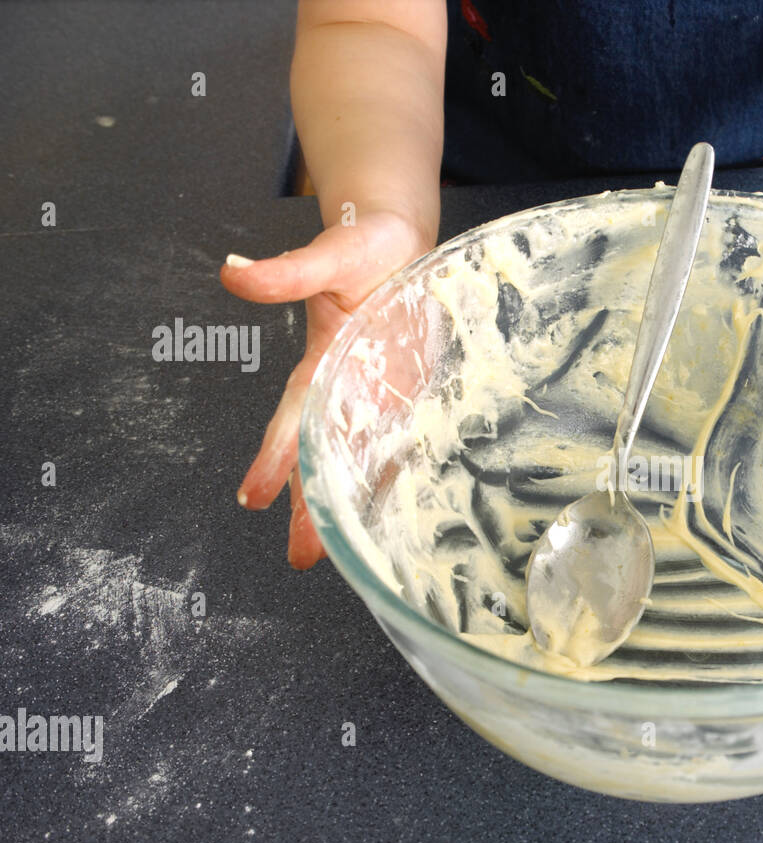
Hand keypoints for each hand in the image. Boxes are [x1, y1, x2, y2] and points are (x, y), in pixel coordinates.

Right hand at [221, 210, 433, 567]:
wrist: (402, 244)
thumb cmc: (364, 247)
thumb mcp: (330, 255)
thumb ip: (288, 272)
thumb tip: (232, 272)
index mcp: (323, 361)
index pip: (294, 416)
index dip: (275, 456)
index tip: (253, 497)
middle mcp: (346, 388)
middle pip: (321, 454)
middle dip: (308, 505)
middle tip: (298, 557)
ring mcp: (379, 396)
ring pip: (357, 460)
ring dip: (346, 504)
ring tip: (334, 554)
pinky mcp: (409, 397)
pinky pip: (400, 446)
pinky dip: (394, 479)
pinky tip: (392, 516)